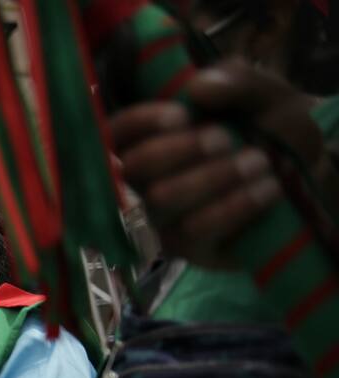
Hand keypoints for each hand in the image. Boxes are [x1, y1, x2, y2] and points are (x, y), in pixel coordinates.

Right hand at [110, 61, 327, 269]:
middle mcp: (146, 180)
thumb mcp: (262, 94)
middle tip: (225, 139)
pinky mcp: (186, 248)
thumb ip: (235, 80)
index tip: (182, 116)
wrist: (311, 175)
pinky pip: (193, 230)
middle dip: (181, 150)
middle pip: (133, 168)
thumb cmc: (273, 130)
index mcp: (153, 138)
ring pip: (162, 199)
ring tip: (260, 161)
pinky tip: (266, 189)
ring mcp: (162, 218)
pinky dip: (234, 206)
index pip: (115, 133)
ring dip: (214, 176)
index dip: (139, 123)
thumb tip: (196, 88)